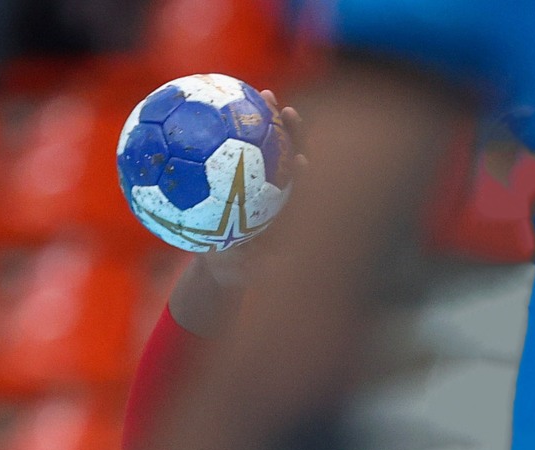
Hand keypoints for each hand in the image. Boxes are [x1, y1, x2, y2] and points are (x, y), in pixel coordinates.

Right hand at [198, 89, 307, 286]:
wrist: (230, 259)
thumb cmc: (238, 270)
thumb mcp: (243, 271)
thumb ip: (249, 266)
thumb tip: (249, 261)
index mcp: (291, 211)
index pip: (306, 191)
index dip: (306, 175)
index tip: (300, 160)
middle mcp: (287, 189)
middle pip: (297, 155)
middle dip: (296, 134)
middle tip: (287, 112)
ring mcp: (273, 177)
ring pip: (277, 143)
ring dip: (273, 118)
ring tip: (263, 93)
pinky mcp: (257, 169)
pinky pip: (253, 141)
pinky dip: (244, 121)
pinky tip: (228, 98)